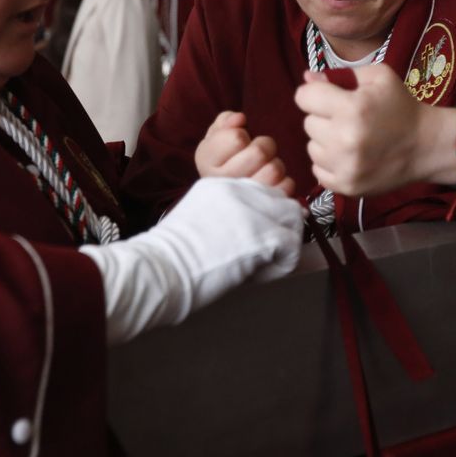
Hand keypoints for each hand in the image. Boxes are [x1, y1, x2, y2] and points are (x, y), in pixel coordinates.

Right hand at [80, 177, 304, 342]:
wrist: (162, 267)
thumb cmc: (171, 255)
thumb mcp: (198, 215)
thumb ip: (226, 212)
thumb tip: (254, 229)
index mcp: (223, 183)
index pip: (265, 192)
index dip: (265, 218)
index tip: (251, 240)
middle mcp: (242, 189)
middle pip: (283, 202)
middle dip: (278, 230)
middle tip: (258, 256)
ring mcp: (256, 210)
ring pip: (292, 222)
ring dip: (281, 246)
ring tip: (257, 265)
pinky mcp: (266, 234)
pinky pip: (292, 247)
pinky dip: (280, 265)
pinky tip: (255, 273)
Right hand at [194, 111, 295, 196]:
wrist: (224, 198)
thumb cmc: (223, 157)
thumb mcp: (217, 135)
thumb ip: (226, 121)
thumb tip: (240, 119)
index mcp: (206, 160)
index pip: (237, 137)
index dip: (242, 134)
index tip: (238, 142)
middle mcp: (222, 182)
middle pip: (259, 152)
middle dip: (264, 146)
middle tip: (257, 153)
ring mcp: (243, 199)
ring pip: (274, 169)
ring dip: (274, 164)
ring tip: (264, 168)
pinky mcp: (264, 209)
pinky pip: (286, 186)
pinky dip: (284, 181)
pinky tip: (272, 184)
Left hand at [294, 64, 451, 196]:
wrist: (425, 146)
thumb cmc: (401, 107)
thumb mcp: (379, 77)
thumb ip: (341, 75)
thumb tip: (306, 80)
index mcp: (352, 107)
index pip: (304, 97)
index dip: (315, 94)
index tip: (331, 98)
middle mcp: (344, 139)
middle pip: (308, 123)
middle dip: (324, 118)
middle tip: (348, 119)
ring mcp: (345, 167)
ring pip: (311, 148)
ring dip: (326, 142)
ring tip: (350, 139)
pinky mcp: (347, 187)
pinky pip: (317, 170)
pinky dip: (329, 163)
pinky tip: (349, 157)